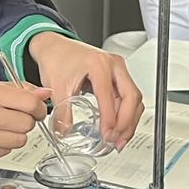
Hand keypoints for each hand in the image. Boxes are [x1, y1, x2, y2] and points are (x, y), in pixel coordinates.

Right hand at [0, 81, 48, 165]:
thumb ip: (16, 90)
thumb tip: (44, 94)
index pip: (31, 103)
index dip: (38, 108)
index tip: (35, 110)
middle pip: (28, 124)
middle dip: (24, 121)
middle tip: (10, 118)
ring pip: (20, 140)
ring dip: (13, 135)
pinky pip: (6, 152)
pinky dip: (0, 147)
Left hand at [27, 32, 142, 147]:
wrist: (55, 48)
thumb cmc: (57, 59)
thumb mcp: (56, 87)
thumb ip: (62, 112)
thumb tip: (64, 133)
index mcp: (98, 64)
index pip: (110, 95)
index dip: (110, 118)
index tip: (107, 134)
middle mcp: (113, 65)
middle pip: (131, 96)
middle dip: (126, 122)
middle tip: (116, 140)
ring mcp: (118, 70)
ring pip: (134, 98)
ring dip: (129, 121)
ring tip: (119, 140)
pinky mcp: (118, 76)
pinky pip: (129, 98)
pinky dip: (126, 115)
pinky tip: (119, 129)